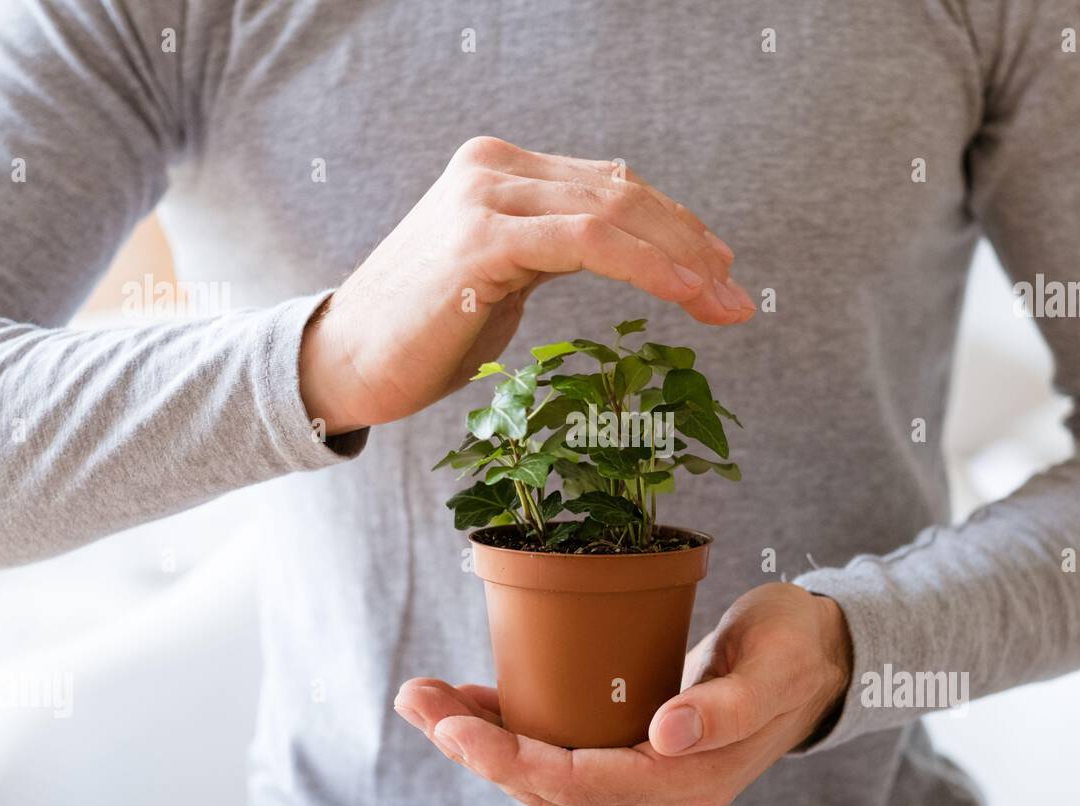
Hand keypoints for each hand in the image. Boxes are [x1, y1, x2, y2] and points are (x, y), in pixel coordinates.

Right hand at [299, 136, 755, 433]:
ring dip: (681, 261)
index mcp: (502, 170)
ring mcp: (486, 198)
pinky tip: (685, 293)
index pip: (610, 186)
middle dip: (690, 245)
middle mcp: (494, 169)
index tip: (719, 269)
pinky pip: (587, 242)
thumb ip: (556, 246)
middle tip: (735, 295)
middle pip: (621, 193)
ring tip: (723, 303)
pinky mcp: (482, 239)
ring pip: (612, 213)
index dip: (674, 225)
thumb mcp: (504, 273)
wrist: (345, 362)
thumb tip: (626, 247)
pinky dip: (645, 266)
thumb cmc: (425, 331)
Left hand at [394, 583, 851, 805]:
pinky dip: (514, 730)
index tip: (453, 725)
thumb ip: (724, 709)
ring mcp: (643, 785)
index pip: (579, 783)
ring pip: (544, 774)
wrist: (816, 658)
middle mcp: (659, 800)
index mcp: (687, 787)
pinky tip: (472, 701)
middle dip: (475, 746)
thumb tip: (665, 738)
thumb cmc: (793, 651)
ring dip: (482, 738)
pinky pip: (560, 754)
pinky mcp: (632, 759)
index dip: (511, 757)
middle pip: (547, 784)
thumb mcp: (770, 668)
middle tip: (417, 698)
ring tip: (425, 696)